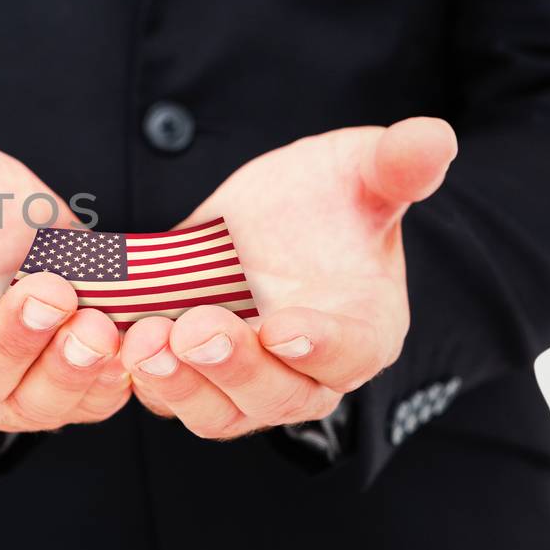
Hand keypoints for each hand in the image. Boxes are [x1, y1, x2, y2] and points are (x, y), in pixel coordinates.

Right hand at [0, 100, 131, 431]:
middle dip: (15, 341)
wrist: (19, 229)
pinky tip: (131, 348)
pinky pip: (86, 407)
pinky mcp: (60, 399)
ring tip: (97, 326)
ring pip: (31, 405)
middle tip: (49, 290)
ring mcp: (6, 397)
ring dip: (67, 371)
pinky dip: (110, 384)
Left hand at [123, 119, 457, 438]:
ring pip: (219, 412)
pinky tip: (116, 344)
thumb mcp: (361, 170)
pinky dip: (142, 381)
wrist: (266, 219)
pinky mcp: (195, 379)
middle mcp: (307, 373)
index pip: (349, 353)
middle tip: (194, 329)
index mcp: (364, 329)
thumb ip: (397, 164)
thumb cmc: (328, 200)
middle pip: (278, 397)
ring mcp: (248, 384)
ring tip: (147, 344)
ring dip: (180, 386)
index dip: (318, 346)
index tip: (282, 329)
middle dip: (234, 368)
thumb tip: (433, 137)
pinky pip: (169, 398)